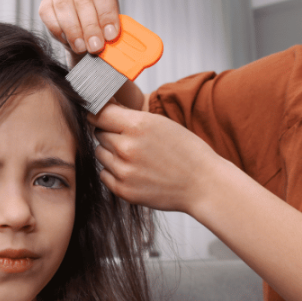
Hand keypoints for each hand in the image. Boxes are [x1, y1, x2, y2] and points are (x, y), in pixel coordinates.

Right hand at [39, 0, 119, 66]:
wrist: (84, 28)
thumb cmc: (99, 19)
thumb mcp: (109, 18)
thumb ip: (110, 24)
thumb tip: (110, 36)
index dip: (106, 13)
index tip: (110, 34)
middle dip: (90, 26)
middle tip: (95, 45)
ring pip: (63, 6)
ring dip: (74, 31)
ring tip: (82, 47)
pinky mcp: (46, 4)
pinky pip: (49, 16)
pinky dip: (60, 31)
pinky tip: (69, 41)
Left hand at [89, 102, 220, 212]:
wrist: (203, 184)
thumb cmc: (186, 152)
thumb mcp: (160, 123)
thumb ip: (130, 117)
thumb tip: (103, 110)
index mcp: (137, 125)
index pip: (98, 113)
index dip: (99, 113)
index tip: (102, 116)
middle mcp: (126, 147)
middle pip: (99, 133)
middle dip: (110, 133)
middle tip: (132, 139)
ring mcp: (123, 171)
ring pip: (100, 153)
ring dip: (112, 152)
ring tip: (136, 156)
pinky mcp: (123, 190)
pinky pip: (104, 174)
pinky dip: (114, 171)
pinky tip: (134, 170)